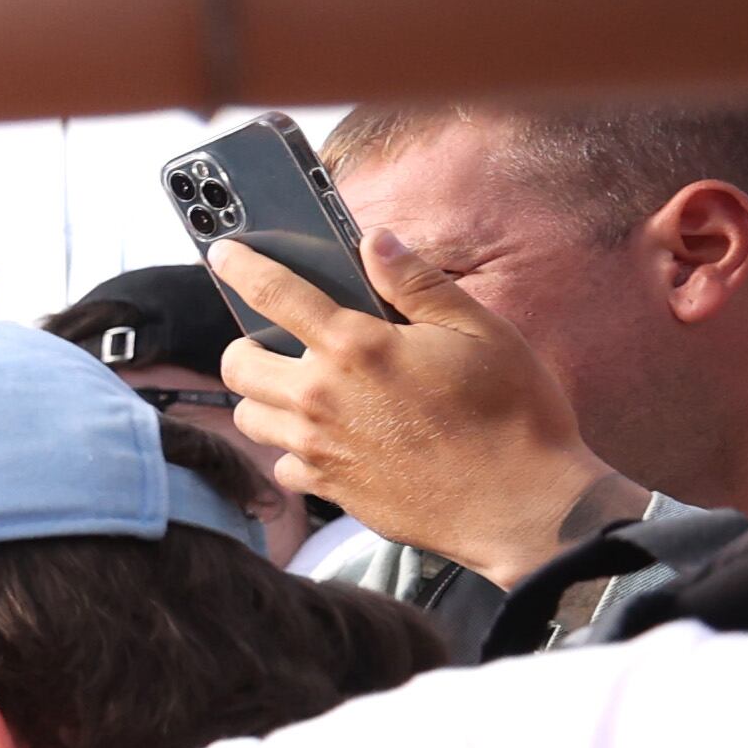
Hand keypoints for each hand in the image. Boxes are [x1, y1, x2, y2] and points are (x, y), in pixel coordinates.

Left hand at [213, 233, 642, 584]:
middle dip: (246, 346)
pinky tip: (328, 442)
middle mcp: (322, 397)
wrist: (522, 505)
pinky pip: (283, 466)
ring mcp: (319, 448)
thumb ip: (418, 283)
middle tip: (275, 343)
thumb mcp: (479, 329)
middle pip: (237, 364)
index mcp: (356, 346)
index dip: (241, 267)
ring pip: (248, 417)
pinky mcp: (330, 490)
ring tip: (300, 392)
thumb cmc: (512, 412)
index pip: (273, 293)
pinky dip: (294, 452)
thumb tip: (375, 242)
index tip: (224, 255)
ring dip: (263, 399)